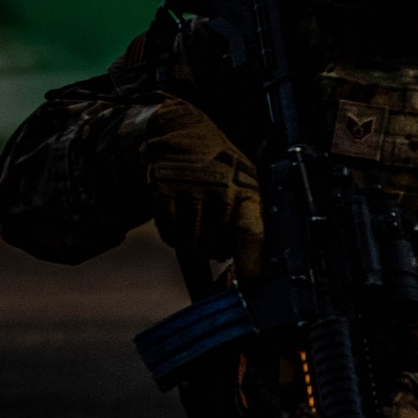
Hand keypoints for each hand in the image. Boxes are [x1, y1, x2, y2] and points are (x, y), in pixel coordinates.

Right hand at [134, 96, 264, 283]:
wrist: (181, 133)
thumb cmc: (218, 174)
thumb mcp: (241, 193)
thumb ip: (244, 235)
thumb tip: (243, 284)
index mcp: (248, 191)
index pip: (252, 231)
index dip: (250, 261)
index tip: (247, 282)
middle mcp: (221, 188)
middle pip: (215, 249)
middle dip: (213, 247)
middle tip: (212, 223)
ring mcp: (191, 187)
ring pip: (190, 245)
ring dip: (191, 240)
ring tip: (195, 214)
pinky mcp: (164, 188)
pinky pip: (169, 234)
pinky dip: (172, 232)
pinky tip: (178, 210)